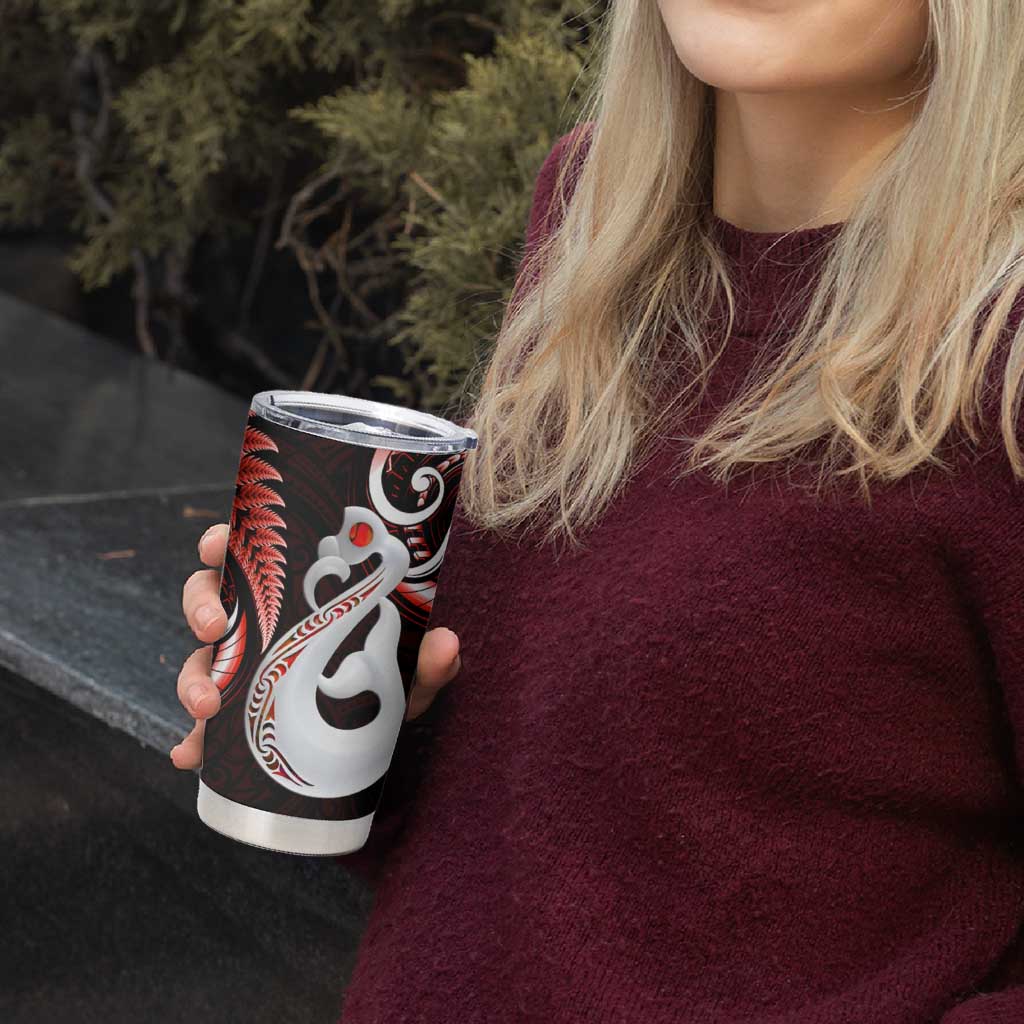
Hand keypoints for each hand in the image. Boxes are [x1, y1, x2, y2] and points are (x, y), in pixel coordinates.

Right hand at [169, 523, 461, 768]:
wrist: (373, 740)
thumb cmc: (384, 683)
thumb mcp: (407, 672)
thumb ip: (428, 660)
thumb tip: (447, 644)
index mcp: (290, 593)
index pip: (249, 554)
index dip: (222, 542)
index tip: (217, 544)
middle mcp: (259, 623)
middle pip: (208, 598)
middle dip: (201, 609)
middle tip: (215, 628)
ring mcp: (242, 668)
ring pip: (200, 659)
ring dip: (193, 677)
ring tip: (206, 706)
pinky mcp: (235, 716)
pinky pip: (203, 727)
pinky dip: (192, 741)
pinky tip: (190, 756)